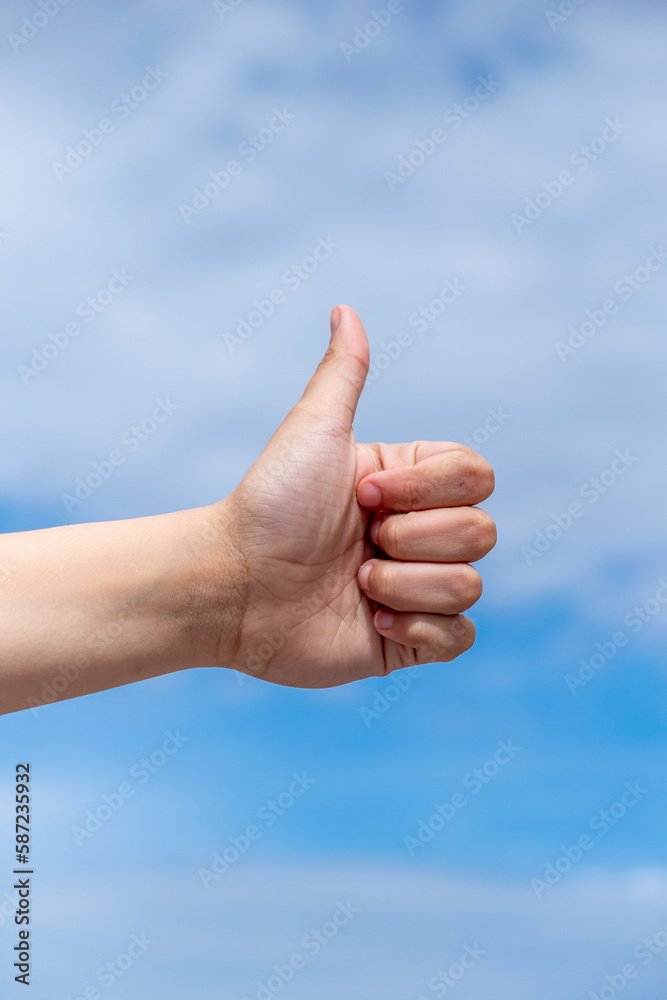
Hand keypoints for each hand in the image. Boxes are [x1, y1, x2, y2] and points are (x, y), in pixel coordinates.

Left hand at [214, 305, 495, 686]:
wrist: (232, 585)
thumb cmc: (268, 505)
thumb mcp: (314, 431)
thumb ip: (344, 375)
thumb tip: (345, 309)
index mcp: (409, 486)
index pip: (477, 477)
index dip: (426, 490)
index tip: (362, 493)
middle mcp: (419, 535)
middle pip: (482, 532)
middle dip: (414, 539)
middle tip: (357, 542)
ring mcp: (417, 589)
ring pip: (470, 584)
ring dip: (405, 584)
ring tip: (354, 585)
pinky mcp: (409, 641)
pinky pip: (461, 636)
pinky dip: (421, 629)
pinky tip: (371, 621)